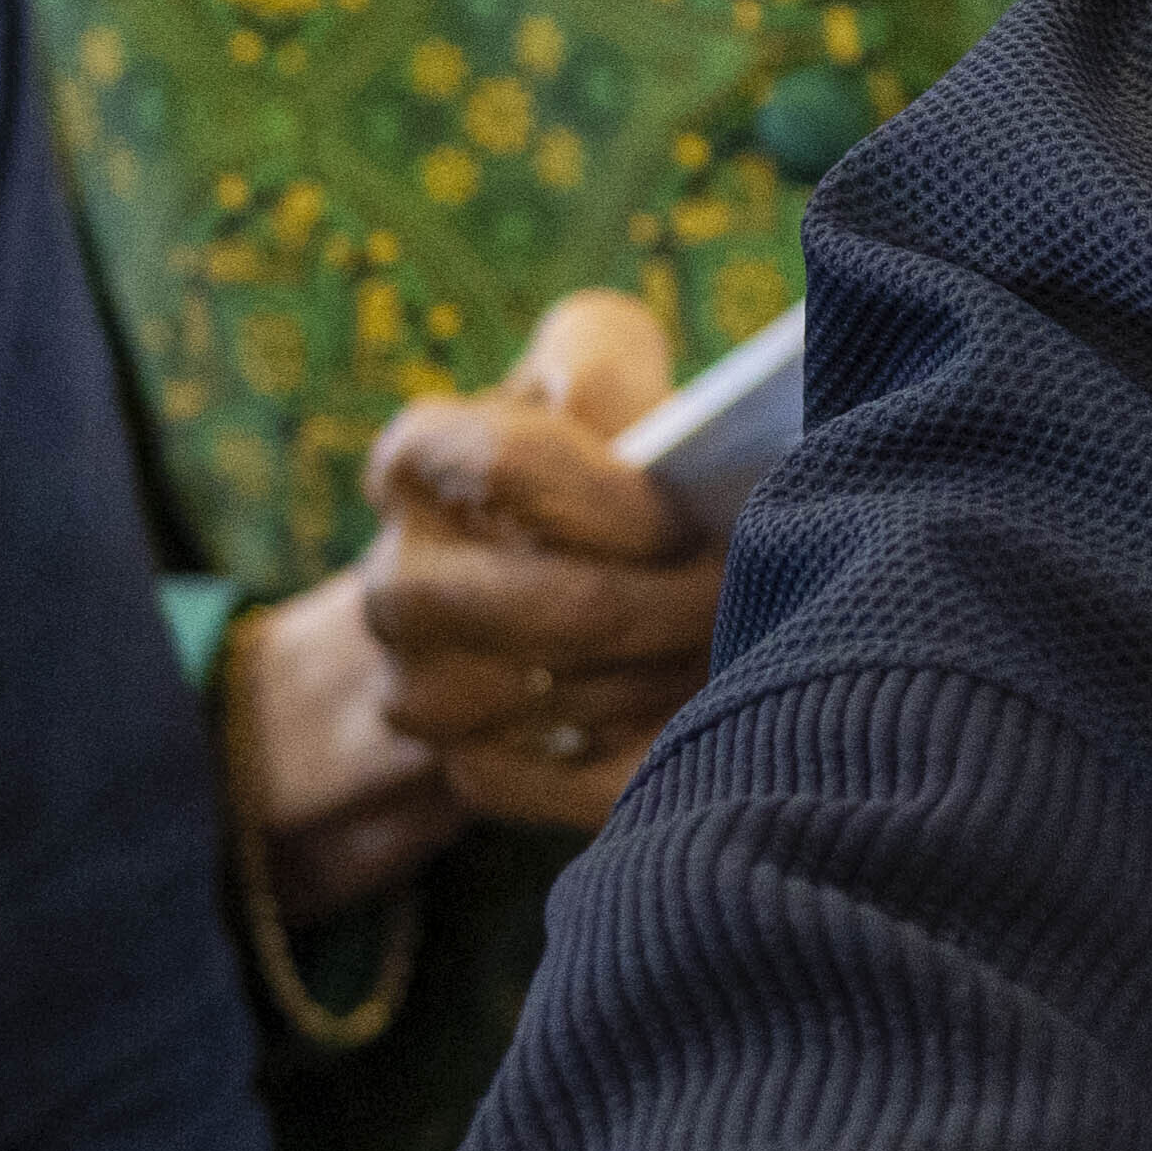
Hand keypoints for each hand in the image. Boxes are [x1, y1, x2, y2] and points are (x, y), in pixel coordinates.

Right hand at [231, 293, 714, 914]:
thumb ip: (608, 368)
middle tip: (752, 586)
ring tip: (728, 638)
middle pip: (566, 605)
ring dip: (677, 671)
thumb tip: (666, 439)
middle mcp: (398, 582)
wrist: (520, 583)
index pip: (510, 466)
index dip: (622, 498)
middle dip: (683, 599)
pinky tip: (695, 711)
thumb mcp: (586, 370)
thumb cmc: (585, 457)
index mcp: (417, 460)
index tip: (693, 515)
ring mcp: (421, 690)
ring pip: (584, 698)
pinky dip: (657, 749)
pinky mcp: (466, 773)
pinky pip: (580, 782)